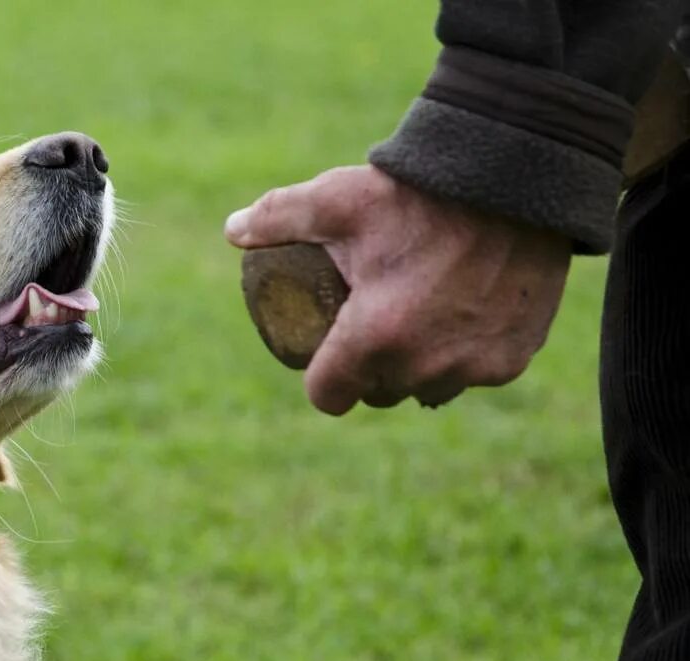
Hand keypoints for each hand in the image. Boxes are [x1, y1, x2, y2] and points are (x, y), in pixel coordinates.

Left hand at [225, 166, 572, 413]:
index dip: (320, 379)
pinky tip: (458, 328)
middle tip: (368, 333)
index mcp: (373, 338)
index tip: (322, 358)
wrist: (515, 177)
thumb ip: (279, 216)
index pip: (327, 395)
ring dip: (417, 370)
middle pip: (378, 394)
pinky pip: (476, 374)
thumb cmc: (417, 191)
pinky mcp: (512, 360)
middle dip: (368, 373)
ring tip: (412, 331)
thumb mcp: (338, 199)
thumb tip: (233, 230)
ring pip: (429, 389)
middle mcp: (423, 365)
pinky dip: (466, 356)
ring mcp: (471, 367)